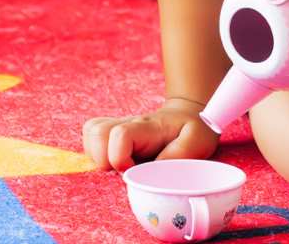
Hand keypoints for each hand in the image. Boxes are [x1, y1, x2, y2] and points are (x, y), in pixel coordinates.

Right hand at [83, 99, 217, 170]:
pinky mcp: (112, 133)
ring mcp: (118, 127)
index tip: (134, 169)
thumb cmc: (193, 129)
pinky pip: (90, 137)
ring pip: (91, 132)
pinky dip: (95, 153)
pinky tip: (113, 160)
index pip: (120, 134)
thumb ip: (178, 155)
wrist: (189, 114)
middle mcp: (128, 124)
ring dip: (97, 155)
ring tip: (118, 164)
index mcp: (148, 128)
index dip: (120, 157)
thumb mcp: (198, 141)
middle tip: (125, 168)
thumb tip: (153, 173)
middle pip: (96, 131)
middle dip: (103, 158)